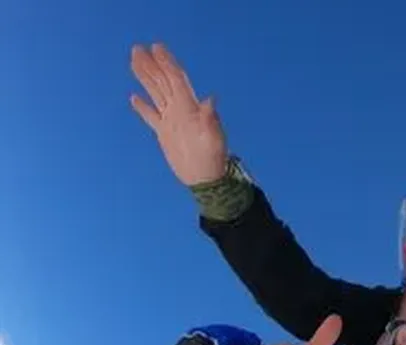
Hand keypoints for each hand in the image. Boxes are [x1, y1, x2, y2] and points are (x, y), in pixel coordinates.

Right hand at [130, 43, 227, 185]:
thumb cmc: (213, 159)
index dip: (167, 63)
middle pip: (163, 82)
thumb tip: (210, 100)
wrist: (206, 179)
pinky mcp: (164, 133)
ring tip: (134, 61)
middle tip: (138, 48)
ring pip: (155, 94)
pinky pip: (151, 116)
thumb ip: (211, 120)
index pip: (176, 80)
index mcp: (190, 109)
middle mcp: (179, 110)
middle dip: (152, 65)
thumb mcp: (214, 140)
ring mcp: (171, 121)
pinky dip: (143, 107)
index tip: (156, 47)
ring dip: (145, 78)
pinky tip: (133, 97)